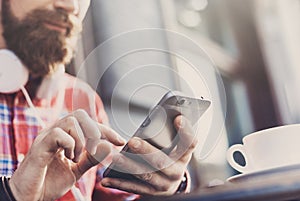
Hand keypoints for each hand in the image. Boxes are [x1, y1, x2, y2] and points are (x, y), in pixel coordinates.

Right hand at [9, 109, 124, 200]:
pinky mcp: (39, 146)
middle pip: (80, 114)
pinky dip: (70, 144)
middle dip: (95, 131)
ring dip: (81, 140)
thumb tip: (109, 146)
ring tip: (76, 157)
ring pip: (71, 120)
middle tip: (95, 150)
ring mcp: (46, 136)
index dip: (107, 130)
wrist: (29, 197)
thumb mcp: (77, 170)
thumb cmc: (50, 182)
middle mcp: (56, 131)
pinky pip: (59, 133)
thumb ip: (92, 158)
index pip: (89, 124)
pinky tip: (68, 158)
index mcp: (65, 135)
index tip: (121, 141)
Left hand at [101, 115, 196, 195]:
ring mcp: (164, 184)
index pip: (189, 143)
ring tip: (115, 157)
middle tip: (132, 141)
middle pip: (162, 161)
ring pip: (145, 175)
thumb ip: (169, 133)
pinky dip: (119, 183)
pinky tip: (106, 179)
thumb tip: (161, 115)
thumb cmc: (170, 157)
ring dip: (128, 166)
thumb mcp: (174, 146)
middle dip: (146, 151)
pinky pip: (134, 188)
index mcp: (184, 156)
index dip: (186, 131)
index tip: (178, 118)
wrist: (171, 183)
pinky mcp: (152, 193)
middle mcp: (176, 171)